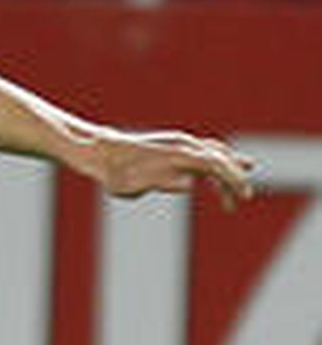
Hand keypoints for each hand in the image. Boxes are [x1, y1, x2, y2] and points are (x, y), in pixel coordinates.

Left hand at [90, 130, 256, 211]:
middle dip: (234, 179)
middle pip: (220, 159)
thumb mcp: (134, 184)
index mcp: (178, 153)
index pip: (216, 164)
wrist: (100, 153)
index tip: (243, 195)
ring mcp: (179, 144)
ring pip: (214, 156)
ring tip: (232, 200)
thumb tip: (188, 183)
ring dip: (225, 176)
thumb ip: (162, 182)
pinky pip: (201, 156)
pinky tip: (214, 183)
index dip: (233, 179)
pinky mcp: (173, 148)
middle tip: (242, 200)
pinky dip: (213, 169)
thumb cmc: (115, 173)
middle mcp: (183, 144)